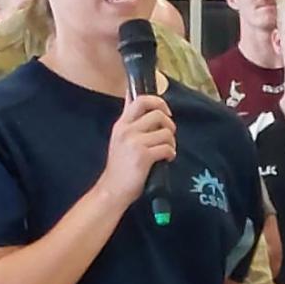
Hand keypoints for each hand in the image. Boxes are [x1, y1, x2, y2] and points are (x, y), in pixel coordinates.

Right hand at [98, 93, 175, 208]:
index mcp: (122, 124)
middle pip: (158, 114)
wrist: (112, 190)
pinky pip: (167, 148)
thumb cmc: (120, 166)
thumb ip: (128, 119)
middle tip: (168, 134)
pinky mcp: (143, 156)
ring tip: (166, 150)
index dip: (158, 102)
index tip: (165, 112)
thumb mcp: (119, 137)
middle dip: (169, 123)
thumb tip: (131, 93)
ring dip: (171, 142)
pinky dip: (171, 154)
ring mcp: (135, 143)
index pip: (141, 100)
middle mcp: (127, 130)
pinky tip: (166, 159)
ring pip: (165, 132)